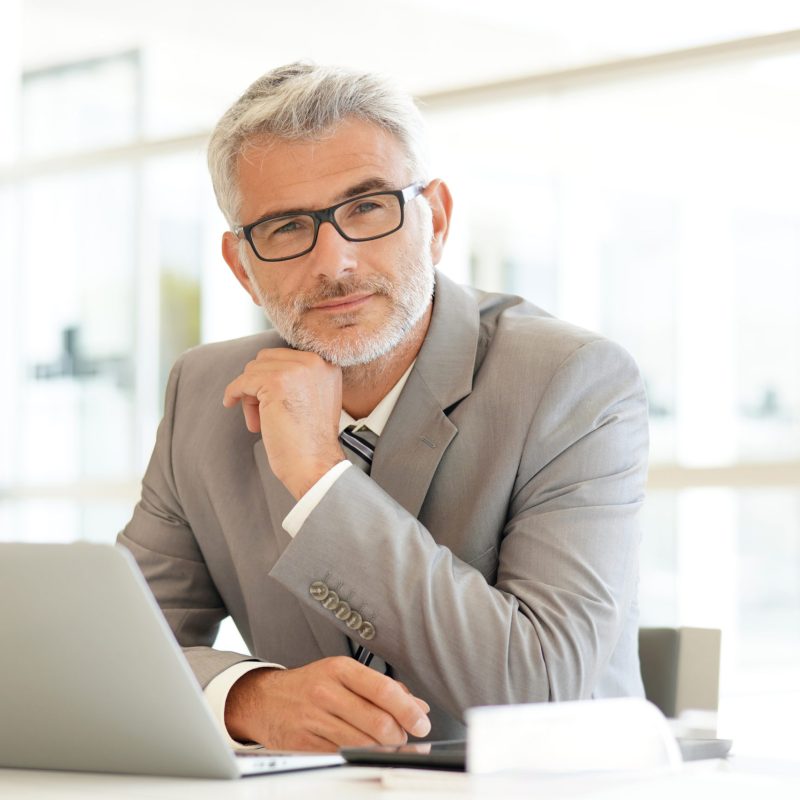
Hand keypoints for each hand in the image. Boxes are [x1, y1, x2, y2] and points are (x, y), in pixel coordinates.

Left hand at [223, 348, 344, 498]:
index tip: (266, 399)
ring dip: (249, 394)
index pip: (286, 356)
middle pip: (268, 359)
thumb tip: (264, 367)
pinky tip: (231, 403)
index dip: (271, 377)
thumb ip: (299, 378)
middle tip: (260, 413)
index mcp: (328, 365)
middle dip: (258, 384)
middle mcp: (315, 362)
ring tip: (258, 421)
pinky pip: (243, 381)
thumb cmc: (311, 442)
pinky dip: (234, 392)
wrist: (315, 465)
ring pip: (254, 370)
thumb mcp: (315, 398)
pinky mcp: (276, 382)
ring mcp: (296, 370)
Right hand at [225, 657, 431, 751]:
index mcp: (340, 669)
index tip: (422, 723)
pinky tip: (366, 752)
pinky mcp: (304, 744)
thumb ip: (382, 688)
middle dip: (399, 735)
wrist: (264, 700)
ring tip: (390, 746)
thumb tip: (418, 706)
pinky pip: (343, 756)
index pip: (383, 689)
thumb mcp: (343, 675)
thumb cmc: (310, 685)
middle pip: (377, 722)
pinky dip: (361, 757)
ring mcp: (314, 719)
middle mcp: (326, 692)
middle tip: (407, 738)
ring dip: (384, 749)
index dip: (408, 710)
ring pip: (363, 743)